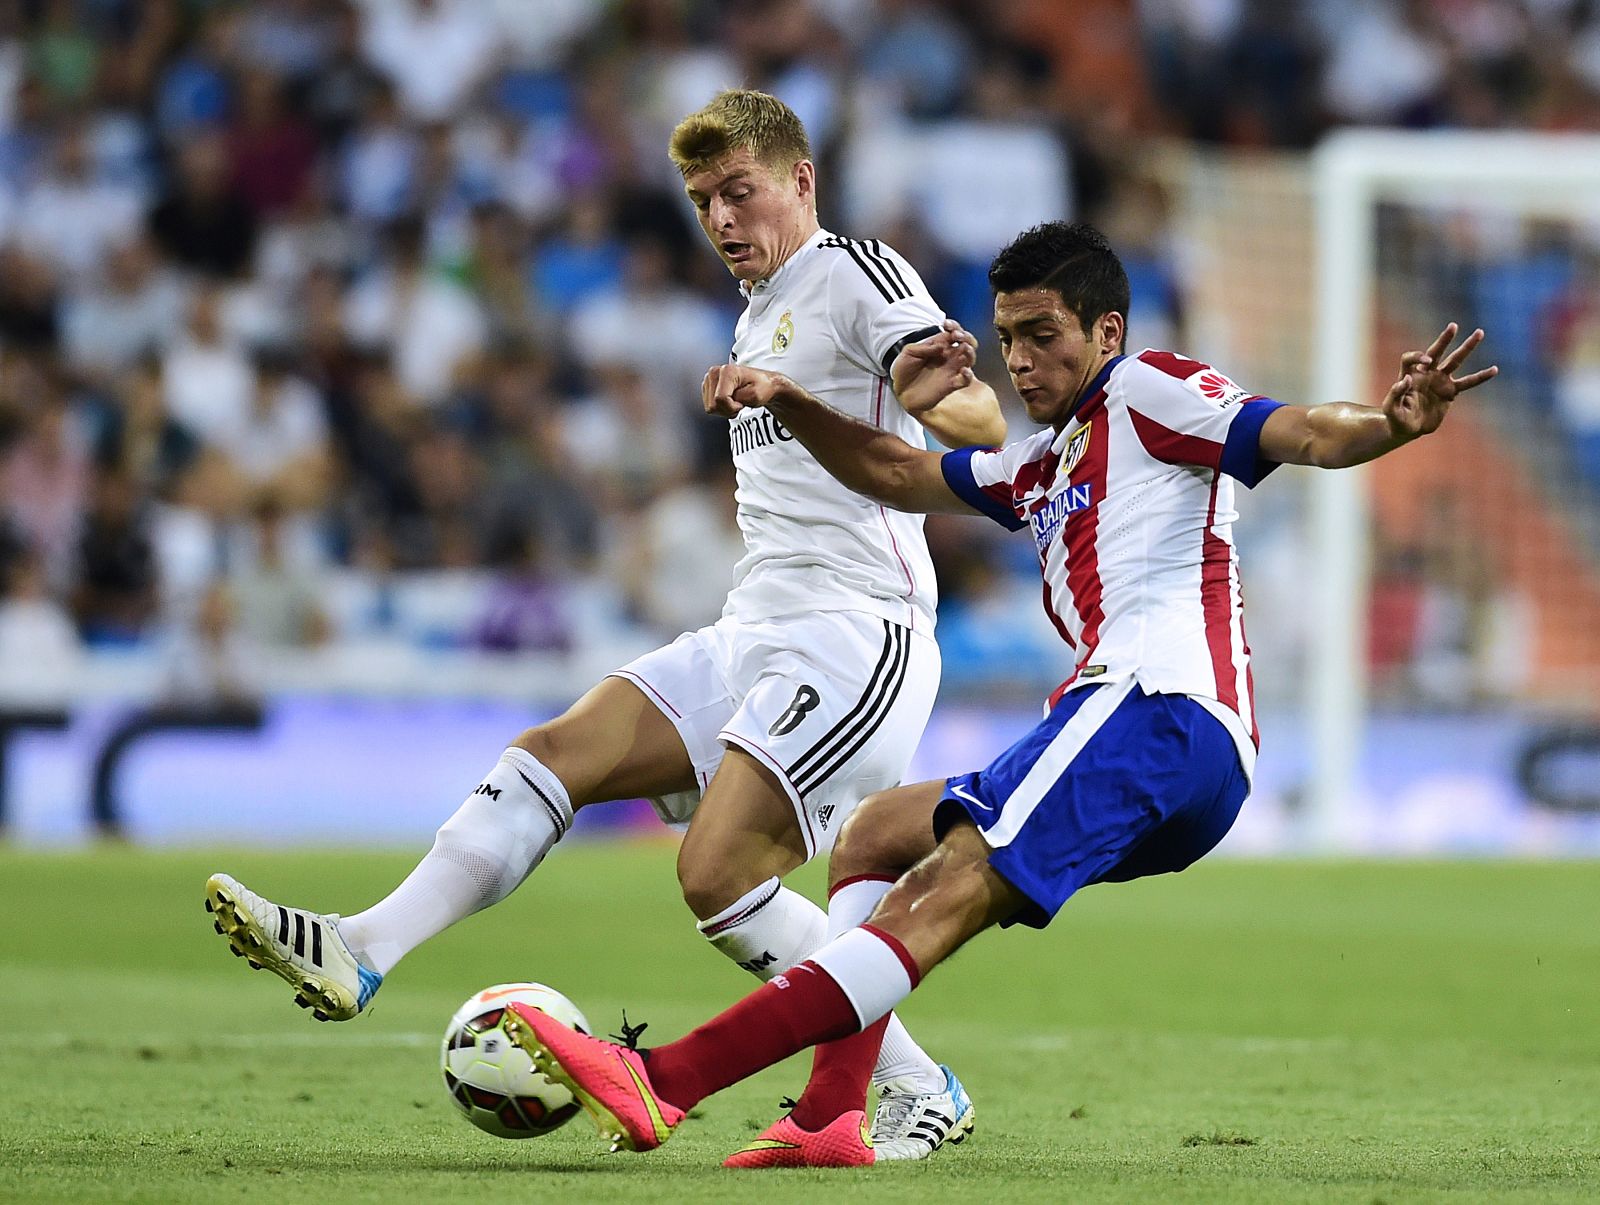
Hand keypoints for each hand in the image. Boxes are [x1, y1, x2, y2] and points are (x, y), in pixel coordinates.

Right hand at [701, 363, 792, 417]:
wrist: (763, 384)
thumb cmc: (761, 387)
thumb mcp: (755, 395)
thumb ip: (738, 398)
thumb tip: (721, 400)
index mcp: (727, 371)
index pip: (720, 399)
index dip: (732, 407)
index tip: (742, 403)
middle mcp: (714, 372)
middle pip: (712, 405)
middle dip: (727, 409)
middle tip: (739, 403)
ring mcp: (709, 379)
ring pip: (709, 407)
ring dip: (724, 409)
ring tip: (735, 402)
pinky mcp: (707, 386)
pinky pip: (709, 406)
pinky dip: (721, 407)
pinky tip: (729, 401)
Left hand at [891, 318, 977, 413]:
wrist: (900, 392)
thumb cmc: (904, 371)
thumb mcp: (909, 352)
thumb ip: (924, 347)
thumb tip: (941, 345)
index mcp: (939, 347)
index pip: (953, 333)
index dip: (953, 327)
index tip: (947, 325)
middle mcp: (947, 357)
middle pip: (966, 343)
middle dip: (966, 336)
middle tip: (957, 336)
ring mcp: (951, 370)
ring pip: (970, 359)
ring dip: (970, 352)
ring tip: (964, 347)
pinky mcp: (951, 385)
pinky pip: (966, 380)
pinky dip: (968, 375)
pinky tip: (964, 370)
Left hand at [1384, 323, 1497, 439]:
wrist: (1408, 428)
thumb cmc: (1396, 417)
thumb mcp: (1390, 408)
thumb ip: (1395, 394)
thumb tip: (1407, 379)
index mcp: (1408, 375)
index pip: (1410, 359)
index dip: (1417, 357)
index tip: (1427, 362)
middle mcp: (1425, 374)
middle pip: (1435, 352)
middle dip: (1444, 339)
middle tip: (1453, 326)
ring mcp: (1439, 380)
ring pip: (1455, 361)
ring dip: (1467, 347)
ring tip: (1480, 332)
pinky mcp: (1450, 391)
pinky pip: (1468, 382)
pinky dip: (1481, 377)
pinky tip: (1494, 369)